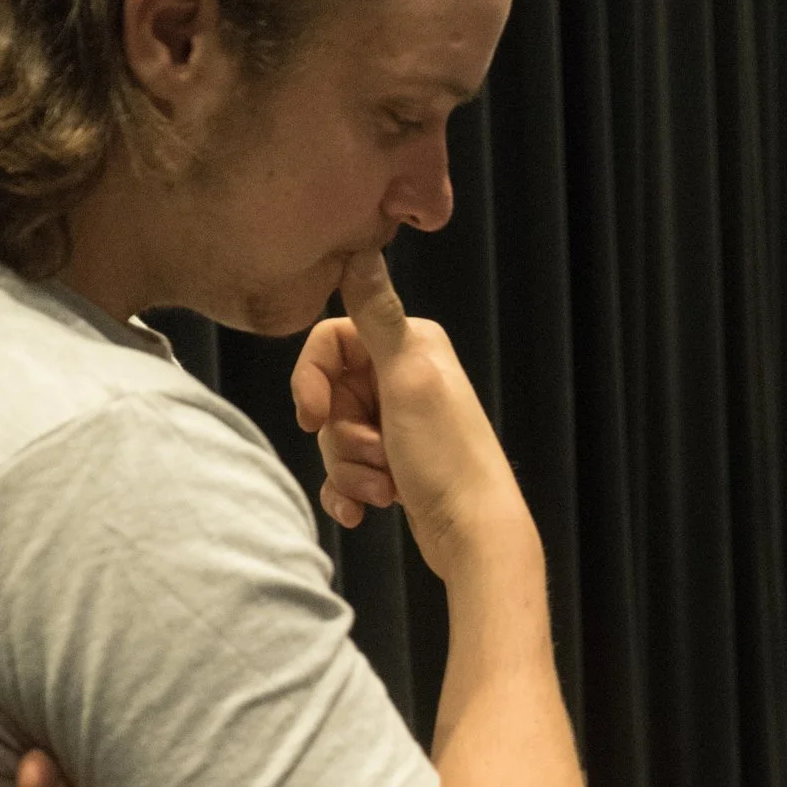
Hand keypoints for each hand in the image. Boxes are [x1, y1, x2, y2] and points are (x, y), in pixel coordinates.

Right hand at [290, 250, 534, 576]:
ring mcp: (399, 423)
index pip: (328, 343)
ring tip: (387, 488)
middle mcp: (405, 377)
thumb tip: (360, 249)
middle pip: (329, 395)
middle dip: (342, 436)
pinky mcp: (394, 464)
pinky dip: (350, 492)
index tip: (312, 417)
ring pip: (336, 437)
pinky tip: (367, 511)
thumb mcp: (408, 380)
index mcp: (410, 345)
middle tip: (379, 456)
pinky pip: (345, 472)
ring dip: (351, 468)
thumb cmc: (447, 459)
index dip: (311, 381)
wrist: (475, 537)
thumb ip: (379, 316)